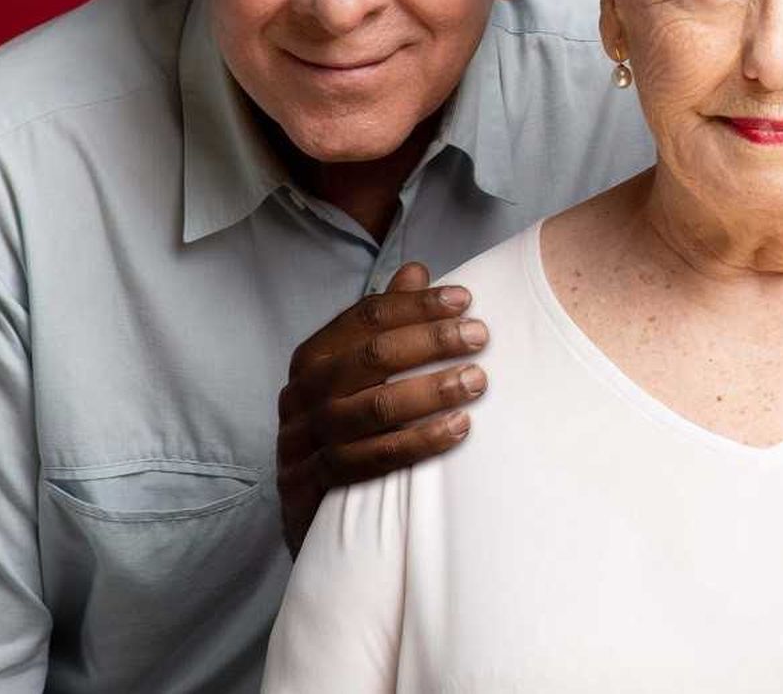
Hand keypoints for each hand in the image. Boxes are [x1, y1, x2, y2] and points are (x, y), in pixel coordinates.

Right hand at [276, 263, 488, 553]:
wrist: (308, 510)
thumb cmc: (344, 428)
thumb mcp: (358, 375)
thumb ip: (384, 325)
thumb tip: (416, 271)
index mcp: (314, 358)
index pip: (367, 316)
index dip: (417, 305)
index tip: (465, 300)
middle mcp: (303, 394)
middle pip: (372, 357)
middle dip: (431, 342)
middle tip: (479, 337)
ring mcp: (303, 441)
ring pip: (373, 409)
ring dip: (431, 391)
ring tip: (476, 381)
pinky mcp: (312, 486)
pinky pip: (369, 461)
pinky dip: (417, 443)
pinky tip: (457, 429)